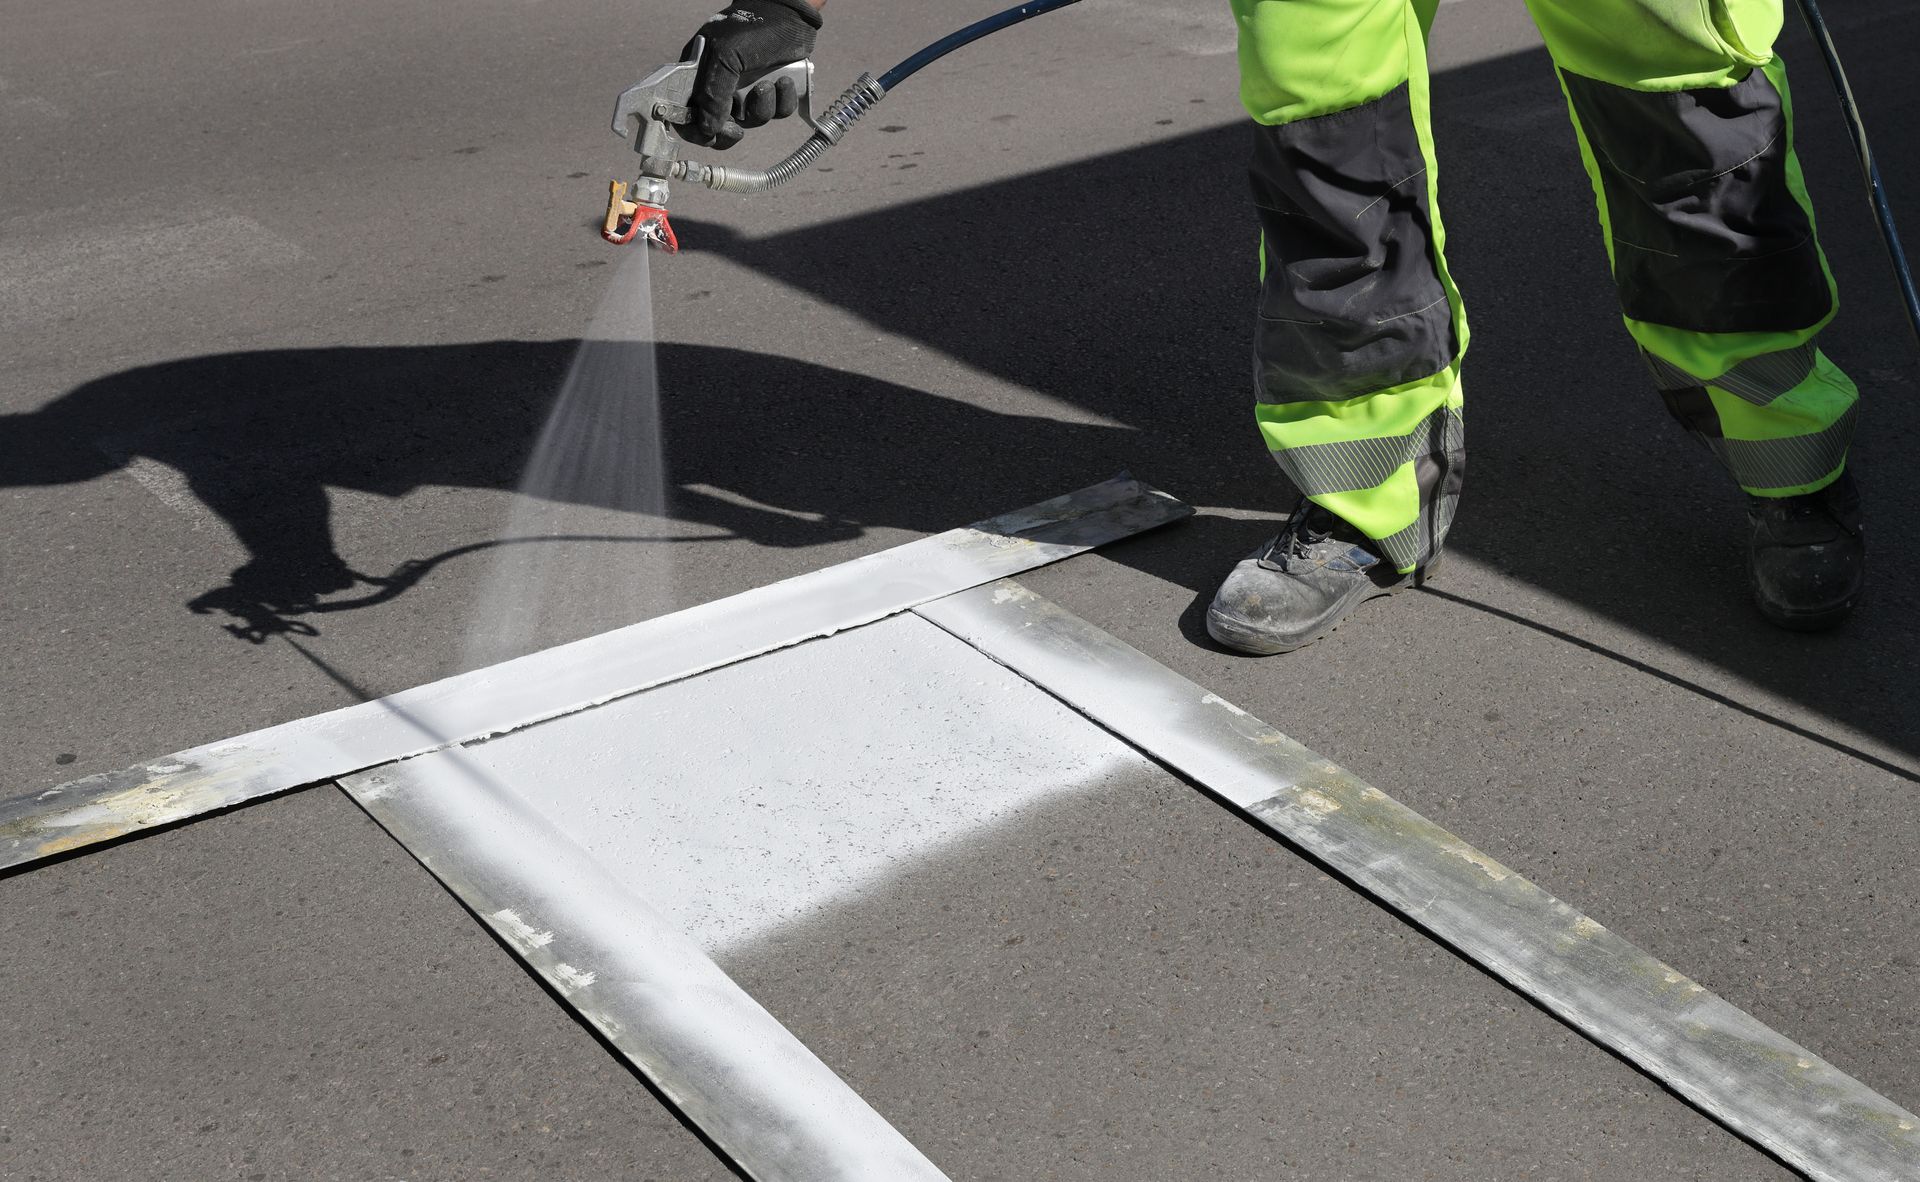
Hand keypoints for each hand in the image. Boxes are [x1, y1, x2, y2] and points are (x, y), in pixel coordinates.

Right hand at [680, 0, 820, 149]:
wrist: (790, 13)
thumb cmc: (751, 26)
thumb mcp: (725, 55)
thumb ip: (713, 93)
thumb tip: (707, 128)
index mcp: (699, 75)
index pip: (686, 112)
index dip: (695, 129)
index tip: (708, 134)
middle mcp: (720, 86)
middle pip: (718, 126)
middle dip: (729, 130)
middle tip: (737, 129)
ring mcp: (746, 90)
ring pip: (750, 121)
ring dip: (762, 108)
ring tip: (769, 83)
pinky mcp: (770, 92)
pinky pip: (775, 113)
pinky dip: (782, 102)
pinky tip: (785, 81)